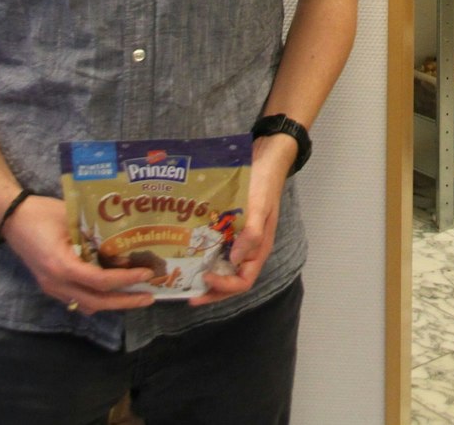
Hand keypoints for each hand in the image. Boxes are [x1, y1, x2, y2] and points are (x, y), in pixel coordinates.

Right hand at [1, 194, 155, 313]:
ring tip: (136, 296)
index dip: (125, 280)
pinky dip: (98, 298)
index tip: (146, 274)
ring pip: (86, 305)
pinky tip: (113, 291)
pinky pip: (77, 299)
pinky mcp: (50, 285)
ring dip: (112, 303)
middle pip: (96, 302)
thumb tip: (124, 251)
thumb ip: (96, 237)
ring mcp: (51, 287)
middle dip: (124, 302)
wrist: (11, 218)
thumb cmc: (41, 213)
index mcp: (61, 266)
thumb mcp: (73, 219)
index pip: (99, 281)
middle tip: (149, 298)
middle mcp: (55, 283)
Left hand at [194, 132, 295, 304]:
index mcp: (259, 249)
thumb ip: (251, 234)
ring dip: (208, 277)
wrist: (265, 159)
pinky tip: (191, 255)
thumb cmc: (263, 184)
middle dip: (213, 291)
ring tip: (188, 280)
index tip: (205, 279)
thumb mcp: (259, 209)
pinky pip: (219, 250)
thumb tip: (236, 261)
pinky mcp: (231, 228)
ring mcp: (240, 239)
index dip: (224, 287)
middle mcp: (249, 249)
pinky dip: (207, 257)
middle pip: (232, 280)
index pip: (243, 281)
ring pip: (225, 268)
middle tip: (190, 295)